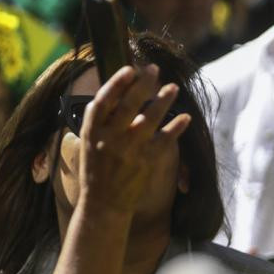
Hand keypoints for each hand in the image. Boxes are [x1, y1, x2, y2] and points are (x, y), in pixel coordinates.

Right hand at [72, 65, 190, 216]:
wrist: (103, 204)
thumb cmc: (95, 170)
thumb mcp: (88, 143)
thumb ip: (100, 122)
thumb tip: (117, 94)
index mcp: (92, 132)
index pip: (103, 100)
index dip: (116, 83)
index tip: (129, 69)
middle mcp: (110, 139)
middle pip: (129, 104)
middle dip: (143, 83)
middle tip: (154, 69)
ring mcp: (129, 150)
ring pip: (150, 118)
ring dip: (163, 100)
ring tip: (173, 88)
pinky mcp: (146, 162)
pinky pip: (165, 140)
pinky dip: (176, 128)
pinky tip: (185, 118)